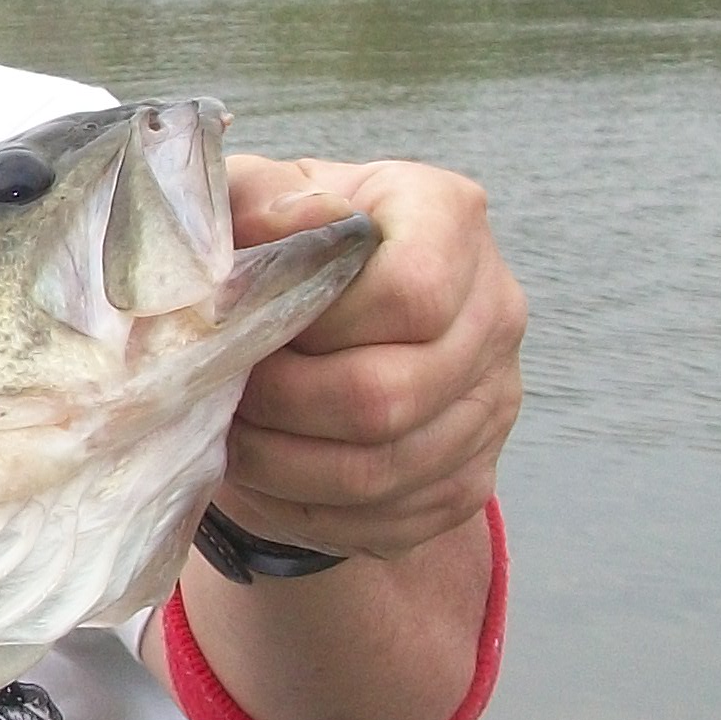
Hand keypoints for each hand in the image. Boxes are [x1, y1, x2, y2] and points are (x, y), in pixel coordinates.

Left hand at [222, 153, 525, 561]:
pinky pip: (388, 519)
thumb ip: (259, 200)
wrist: (312, 329)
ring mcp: (494, 399)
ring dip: (283, 465)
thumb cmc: (275, 251)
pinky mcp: (470, 476)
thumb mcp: (249, 204)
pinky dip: (307, 508)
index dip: (316, 324)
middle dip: (283, 404)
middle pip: (391, 394)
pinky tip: (268, 474)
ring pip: (382, 469)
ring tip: (233, 436)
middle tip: (226, 394)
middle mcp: (494, 308)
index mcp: (447, 217)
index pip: (410, 292)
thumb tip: (299, 222)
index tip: (255, 324)